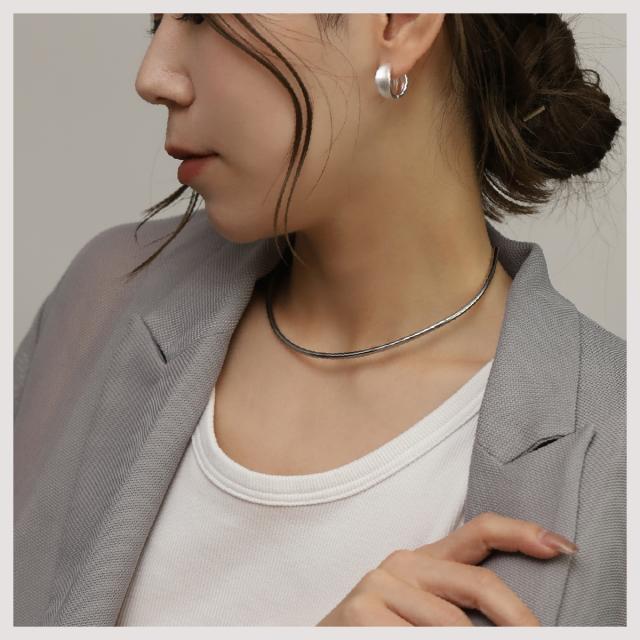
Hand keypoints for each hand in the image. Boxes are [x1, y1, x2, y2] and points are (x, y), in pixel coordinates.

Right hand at [316, 511, 577, 625]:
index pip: (479, 531)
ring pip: (454, 627)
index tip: (560, 547)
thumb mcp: (424, 613)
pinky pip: (419, 639)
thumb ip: (460, 606)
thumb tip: (521, 624)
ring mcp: (380, 583)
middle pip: (480, 583)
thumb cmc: (380, 631)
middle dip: (518, 620)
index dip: (521, 532)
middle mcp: (403, 562)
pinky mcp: (363, 611)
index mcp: (424, 560)